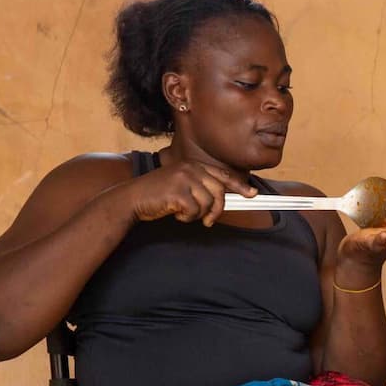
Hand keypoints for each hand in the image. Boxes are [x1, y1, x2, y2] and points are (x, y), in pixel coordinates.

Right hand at [125, 160, 256, 226]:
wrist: (132, 198)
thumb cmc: (158, 195)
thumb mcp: (181, 185)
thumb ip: (201, 187)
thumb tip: (223, 200)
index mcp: (193, 165)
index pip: (222, 175)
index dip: (239, 185)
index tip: (252, 194)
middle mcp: (190, 168)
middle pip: (219, 191)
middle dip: (217, 209)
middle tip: (208, 220)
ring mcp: (184, 178)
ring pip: (208, 203)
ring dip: (197, 214)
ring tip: (182, 212)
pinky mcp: (178, 192)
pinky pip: (195, 211)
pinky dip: (186, 218)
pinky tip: (174, 213)